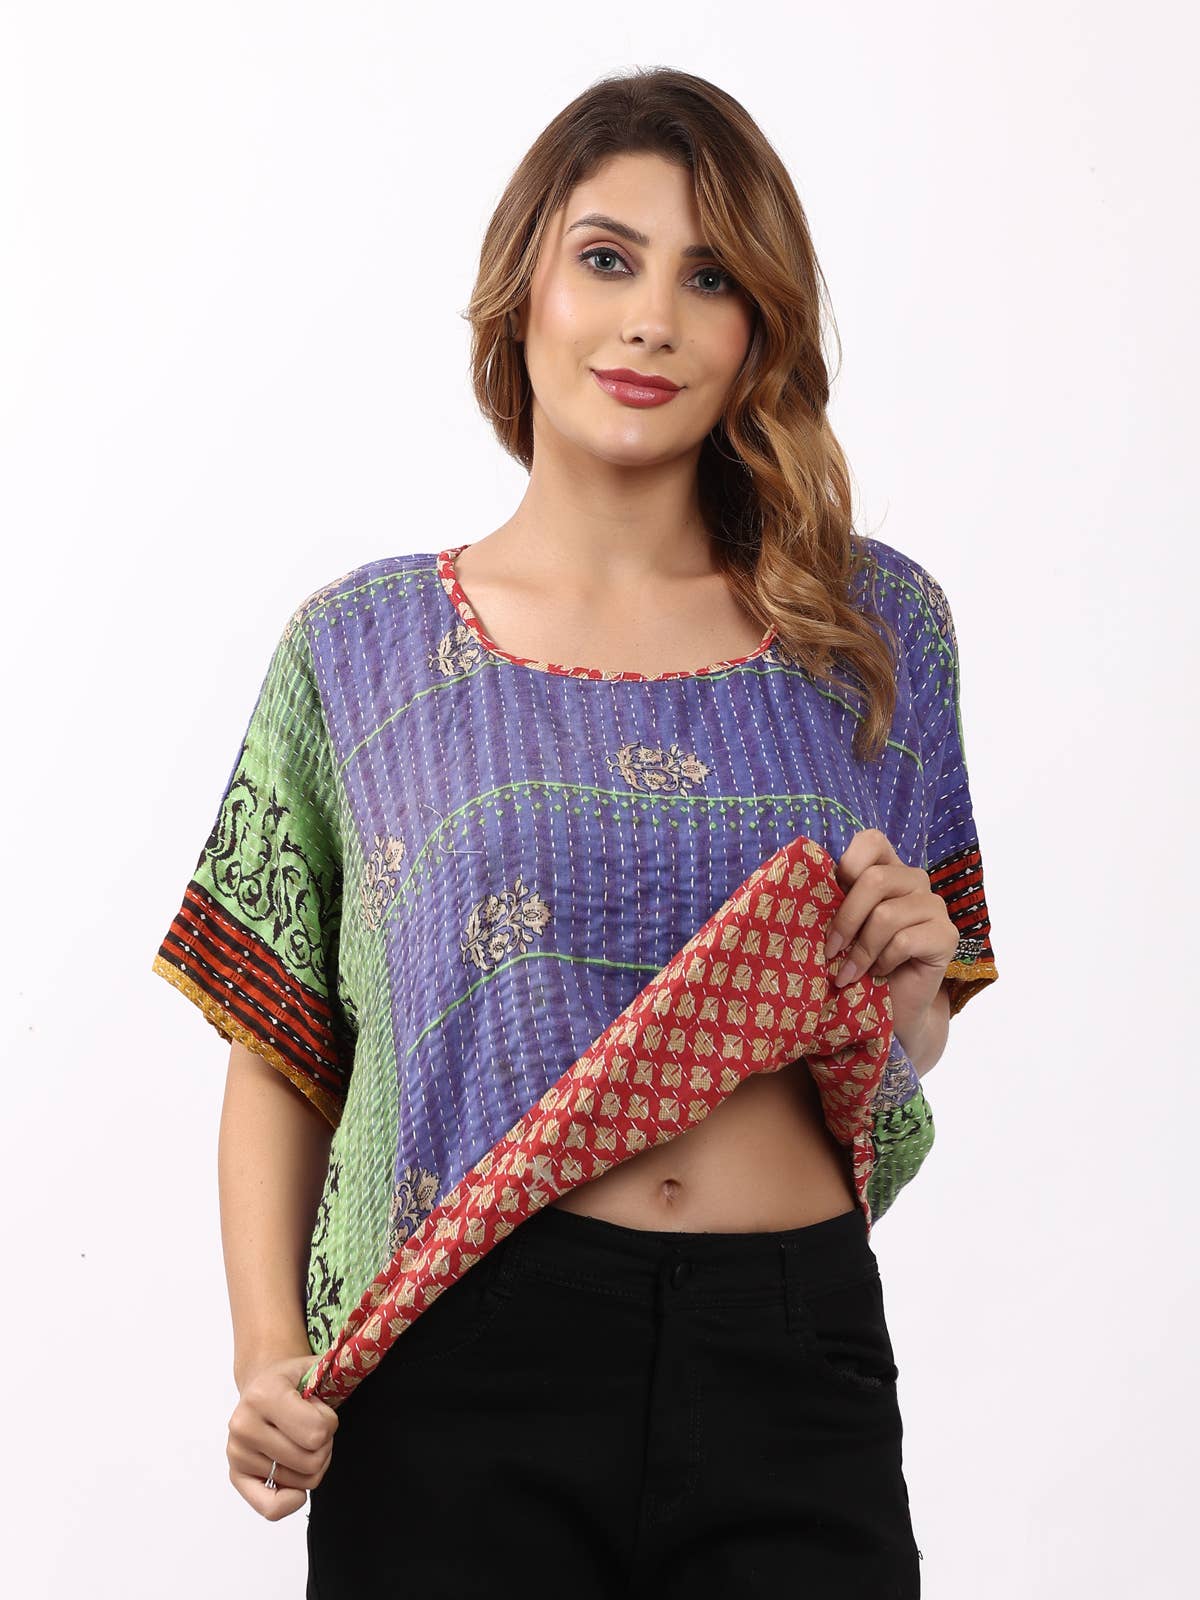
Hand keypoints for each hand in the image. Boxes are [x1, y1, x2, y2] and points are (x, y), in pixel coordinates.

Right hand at [226, 1351, 338, 1520]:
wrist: (261, 1384)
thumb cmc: (292, 1380)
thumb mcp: (315, 1367)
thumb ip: (335, 1378)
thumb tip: (339, 1416)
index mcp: (264, 1394)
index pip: (317, 1432)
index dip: (330, 1423)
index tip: (320, 1409)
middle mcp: (244, 1425)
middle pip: (311, 1461)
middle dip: (324, 1445)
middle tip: (312, 1427)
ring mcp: (237, 1453)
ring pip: (301, 1483)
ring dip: (312, 1466)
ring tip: (300, 1441)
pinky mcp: (236, 1474)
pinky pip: (271, 1508)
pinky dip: (291, 1501)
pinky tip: (296, 1484)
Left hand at [823, 829, 957, 1052]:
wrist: (891, 1008)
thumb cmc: (860, 963)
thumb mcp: (842, 927)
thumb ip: (833, 902)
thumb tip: (801, 889)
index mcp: (887, 869)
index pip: (872, 841)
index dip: (848, 864)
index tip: (829, 897)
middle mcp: (914, 880)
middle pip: (875, 879)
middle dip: (845, 919)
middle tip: (830, 950)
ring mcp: (935, 906)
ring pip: (887, 914)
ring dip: (861, 950)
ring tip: (849, 971)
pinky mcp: (947, 935)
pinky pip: (905, 941)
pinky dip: (883, 961)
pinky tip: (880, 973)